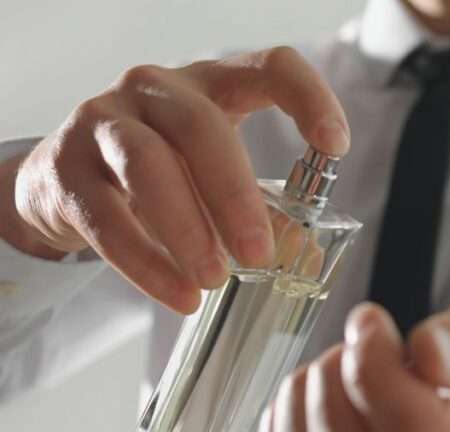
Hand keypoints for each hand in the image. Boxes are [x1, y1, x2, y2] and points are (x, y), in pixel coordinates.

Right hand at [0, 46, 349, 313]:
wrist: (62, 183)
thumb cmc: (162, 174)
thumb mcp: (213, 178)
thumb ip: (258, 208)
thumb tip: (299, 254)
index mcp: (211, 85)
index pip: (268, 67)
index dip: (307, 98)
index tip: (335, 145)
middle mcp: (155, 90)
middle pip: (201, 128)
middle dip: (235, 195)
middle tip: (259, 254)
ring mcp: (103, 123)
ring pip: (147, 166)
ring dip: (187, 229)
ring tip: (216, 279)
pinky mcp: (64, 169)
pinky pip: (107, 218)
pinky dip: (147, 264)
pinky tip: (180, 295)